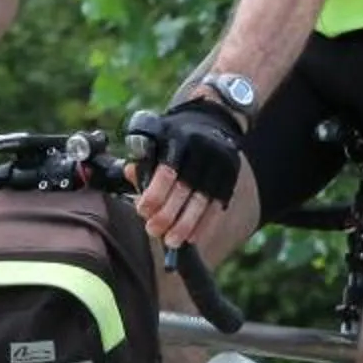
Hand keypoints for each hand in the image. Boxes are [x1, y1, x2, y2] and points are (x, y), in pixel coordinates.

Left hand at [131, 97, 244, 249]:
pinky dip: (205, 224)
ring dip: (186, 225)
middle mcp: (202, 147)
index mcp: (179, 137)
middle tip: (154, 231)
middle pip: (185, 188)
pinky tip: (193, 237)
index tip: (143, 211)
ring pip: (203, 199)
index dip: (155, 194)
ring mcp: (220, 160)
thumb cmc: (175, 136)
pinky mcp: (232, 173)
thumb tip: (130, 175)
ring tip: (172, 241)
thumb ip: (144, 160)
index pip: (167, 170)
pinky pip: (218, 204)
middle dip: (168, 214)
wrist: (210, 121)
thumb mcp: (156, 139)